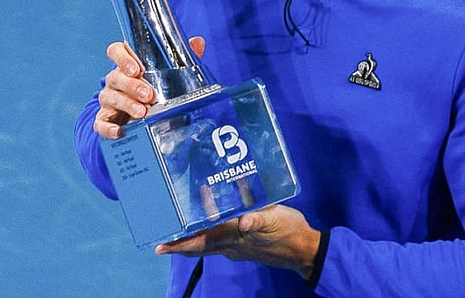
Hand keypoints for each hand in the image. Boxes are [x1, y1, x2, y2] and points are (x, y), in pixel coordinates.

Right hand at [93, 37, 205, 139]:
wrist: (143, 118)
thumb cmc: (155, 89)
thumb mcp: (168, 74)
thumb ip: (180, 58)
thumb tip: (198, 42)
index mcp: (127, 65)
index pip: (116, 51)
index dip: (123, 58)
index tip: (136, 68)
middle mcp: (115, 80)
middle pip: (116, 77)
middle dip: (132, 86)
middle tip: (148, 95)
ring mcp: (109, 100)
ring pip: (110, 98)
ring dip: (126, 105)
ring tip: (143, 112)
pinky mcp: (105, 120)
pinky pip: (101, 123)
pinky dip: (107, 128)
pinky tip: (119, 131)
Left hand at [155, 205, 321, 279]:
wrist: (305, 250)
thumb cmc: (290, 233)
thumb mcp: (275, 221)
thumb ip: (258, 220)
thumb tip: (243, 222)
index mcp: (234, 239)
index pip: (199, 243)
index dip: (178, 245)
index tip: (158, 246)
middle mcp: (231, 246)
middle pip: (198, 245)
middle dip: (179, 242)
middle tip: (162, 235)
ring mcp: (238, 246)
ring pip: (208, 241)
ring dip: (193, 233)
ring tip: (181, 220)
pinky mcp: (246, 243)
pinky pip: (221, 236)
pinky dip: (211, 227)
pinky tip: (213, 214)